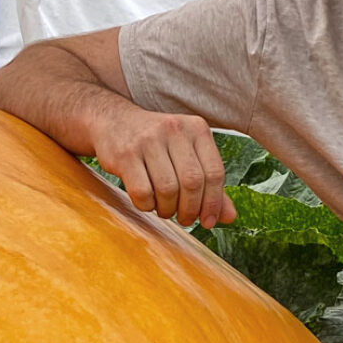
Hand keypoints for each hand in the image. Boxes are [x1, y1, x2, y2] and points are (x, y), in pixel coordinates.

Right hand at [90, 111, 236, 228]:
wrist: (113, 121)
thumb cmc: (157, 143)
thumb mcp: (187, 154)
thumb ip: (209, 184)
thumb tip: (229, 217)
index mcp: (196, 128)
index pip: (215, 172)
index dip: (214, 203)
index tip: (208, 221)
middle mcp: (174, 129)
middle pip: (193, 182)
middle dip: (190, 210)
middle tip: (185, 219)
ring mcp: (148, 140)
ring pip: (168, 189)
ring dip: (168, 209)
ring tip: (165, 210)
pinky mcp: (126, 154)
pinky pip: (142, 192)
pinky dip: (147, 205)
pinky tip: (147, 202)